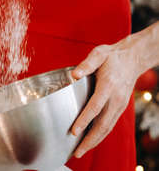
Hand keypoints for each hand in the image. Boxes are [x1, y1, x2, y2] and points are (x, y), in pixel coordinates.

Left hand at [71, 23, 158, 157]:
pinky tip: (90, 141)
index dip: (84, 120)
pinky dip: (100, 135)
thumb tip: (74, 74)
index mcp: (108, 86)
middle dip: (89, 140)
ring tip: (81, 151)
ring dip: (95, 141)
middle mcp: (116, 99)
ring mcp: (119, 105)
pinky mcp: (120, 107)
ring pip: (107, 128)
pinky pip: (110, 124)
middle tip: (76, 152)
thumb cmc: (112, 57)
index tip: (74, 131)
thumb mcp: (99, 54)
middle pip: (103, 124)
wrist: (132, 58)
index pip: (95, 106)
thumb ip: (87, 64)